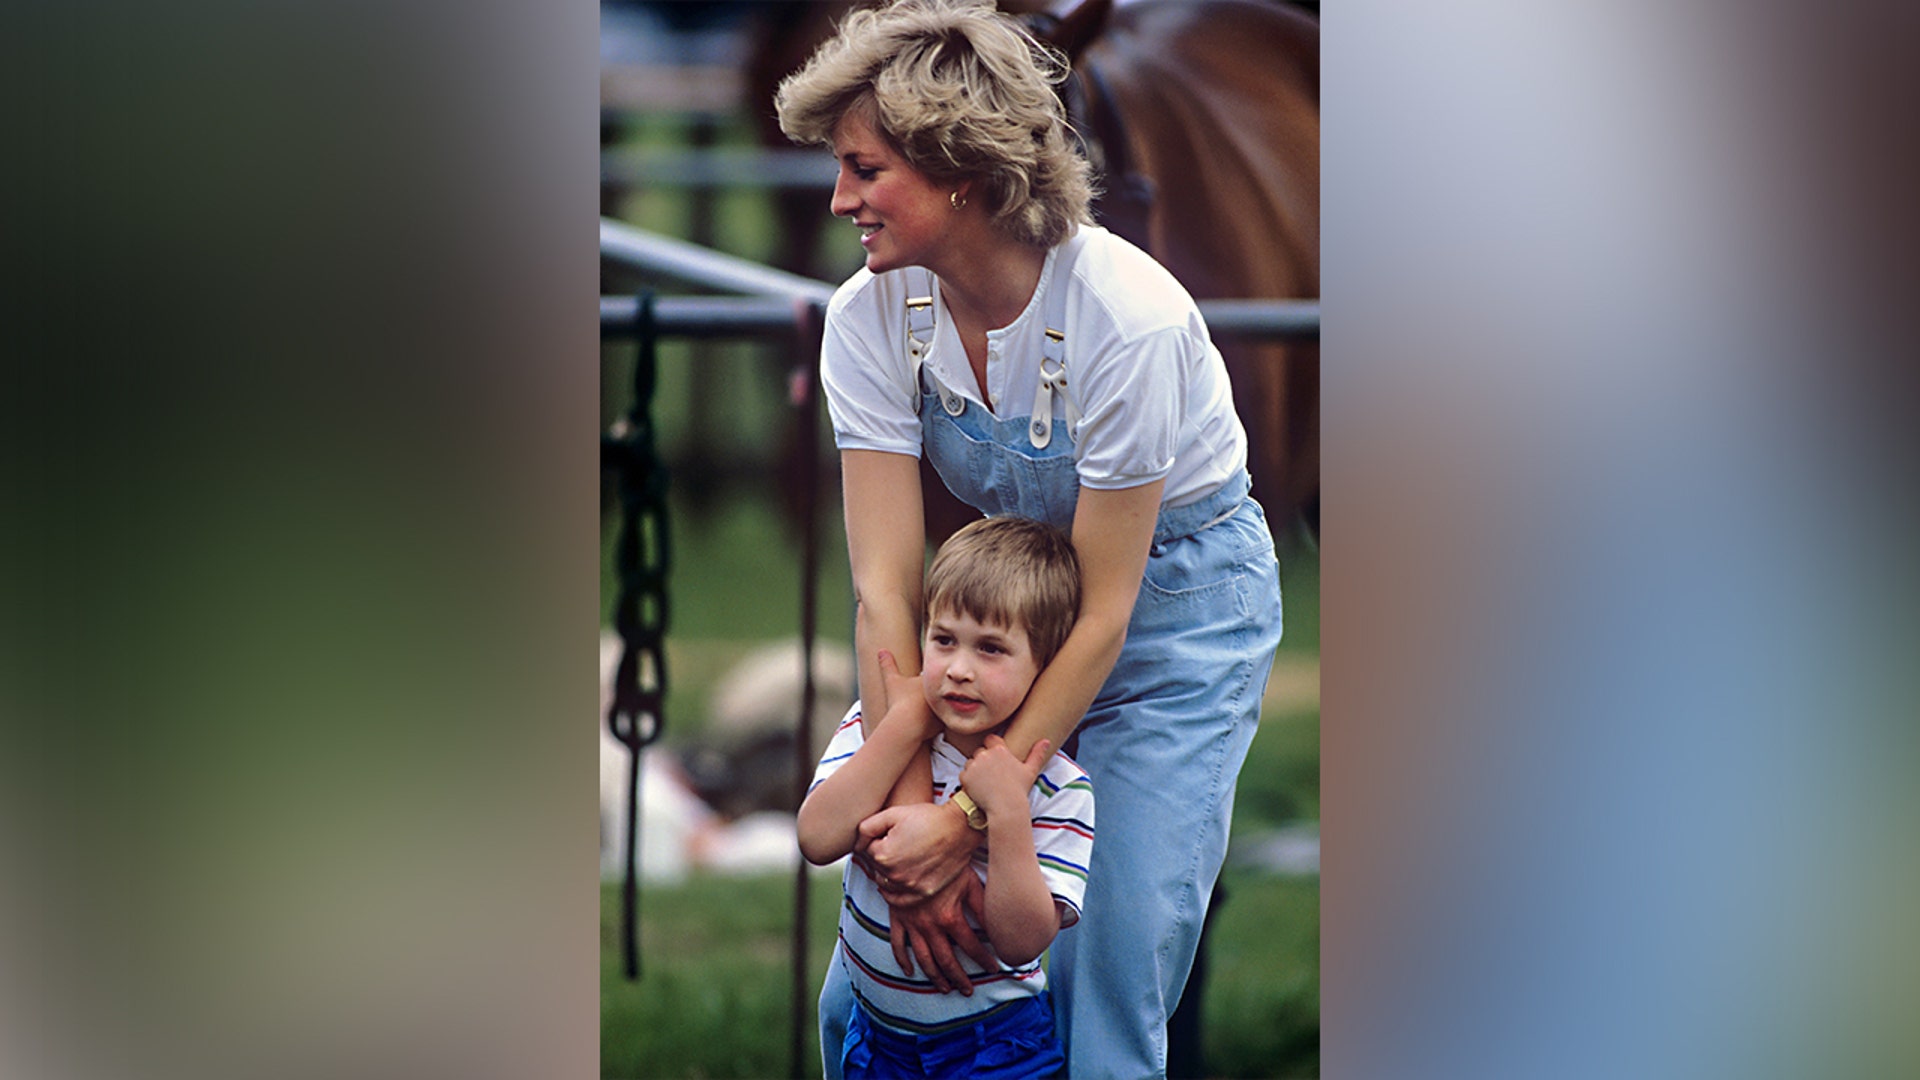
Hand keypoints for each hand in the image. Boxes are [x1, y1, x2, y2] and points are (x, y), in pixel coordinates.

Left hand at [855, 801, 976, 900]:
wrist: (959, 828)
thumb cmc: (927, 817)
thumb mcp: (892, 813)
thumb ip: (867, 827)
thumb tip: (857, 844)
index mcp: (883, 855)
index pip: (866, 851)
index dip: (876, 839)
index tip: (889, 833)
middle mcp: (894, 875)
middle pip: (875, 868)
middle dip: (881, 856)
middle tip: (897, 843)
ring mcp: (910, 886)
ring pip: (885, 883)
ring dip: (888, 873)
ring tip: (900, 857)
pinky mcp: (923, 892)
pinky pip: (899, 900)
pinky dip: (895, 892)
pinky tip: (898, 880)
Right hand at [876, 649, 939, 741]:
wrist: (907, 725)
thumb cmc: (900, 701)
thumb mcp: (892, 681)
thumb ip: (888, 665)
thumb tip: (881, 650)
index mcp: (929, 681)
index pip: (931, 676)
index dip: (925, 678)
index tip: (919, 680)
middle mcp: (940, 694)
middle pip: (939, 689)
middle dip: (935, 689)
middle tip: (924, 694)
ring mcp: (942, 708)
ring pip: (940, 705)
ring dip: (936, 706)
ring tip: (927, 709)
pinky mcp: (942, 722)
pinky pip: (940, 721)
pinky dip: (935, 722)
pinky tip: (928, 723)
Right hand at [886, 870, 991, 993]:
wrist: (911, 850)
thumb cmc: (945, 863)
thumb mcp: (969, 882)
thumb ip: (983, 906)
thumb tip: (999, 926)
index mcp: (950, 917)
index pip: (971, 946)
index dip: (984, 959)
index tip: (995, 968)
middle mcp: (930, 926)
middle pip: (946, 960)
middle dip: (958, 978)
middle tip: (967, 990)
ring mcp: (912, 924)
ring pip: (923, 958)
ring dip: (934, 976)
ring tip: (944, 989)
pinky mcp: (898, 918)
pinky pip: (898, 944)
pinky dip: (902, 960)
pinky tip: (909, 972)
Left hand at [959, 735, 1051, 819]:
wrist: (1006, 808)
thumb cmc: (1019, 790)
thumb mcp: (1030, 770)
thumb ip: (1037, 753)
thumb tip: (1046, 741)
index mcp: (1000, 750)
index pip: (990, 739)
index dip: (991, 747)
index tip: (995, 759)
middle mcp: (986, 754)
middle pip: (979, 751)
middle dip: (983, 760)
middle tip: (991, 775)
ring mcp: (974, 764)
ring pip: (970, 763)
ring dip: (975, 770)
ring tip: (985, 783)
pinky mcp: (966, 776)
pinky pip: (963, 774)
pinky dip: (968, 781)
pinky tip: (978, 789)